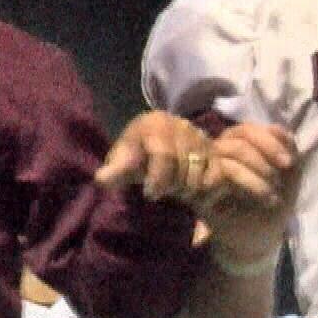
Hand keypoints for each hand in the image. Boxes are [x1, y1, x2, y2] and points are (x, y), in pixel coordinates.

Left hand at [97, 111, 213, 201]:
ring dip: (188, 187)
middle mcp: (180, 124)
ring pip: (199, 170)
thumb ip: (114, 171)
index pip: (164, 155)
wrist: (153, 148)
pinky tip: (192, 189)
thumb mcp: (121, 162)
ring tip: (176, 190)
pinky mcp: (213, 147)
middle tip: (163, 192)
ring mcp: (199, 134)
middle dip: (172, 184)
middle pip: (184, 164)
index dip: (158, 179)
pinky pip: (216, 173)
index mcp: (154, 123)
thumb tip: (101, 180)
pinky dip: (205, 186)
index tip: (150, 194)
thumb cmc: (136, 156)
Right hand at [194, 124, 297, 267]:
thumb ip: (287, 148)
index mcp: (236, 147)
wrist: (258, 239)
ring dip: (257, 172)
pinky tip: (263, 199)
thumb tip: (276, 126)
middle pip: (235, 136)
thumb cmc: (271, 204)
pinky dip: (247, 183)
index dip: (269, 140)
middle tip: (279, 180)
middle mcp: (217, 154)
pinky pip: (220, 173)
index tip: (289, 162)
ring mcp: (206, 170)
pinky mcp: (200, 190)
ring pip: (227, 152)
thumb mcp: (288, 175)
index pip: (246, 129)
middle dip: (264, 155)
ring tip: (272, 195)